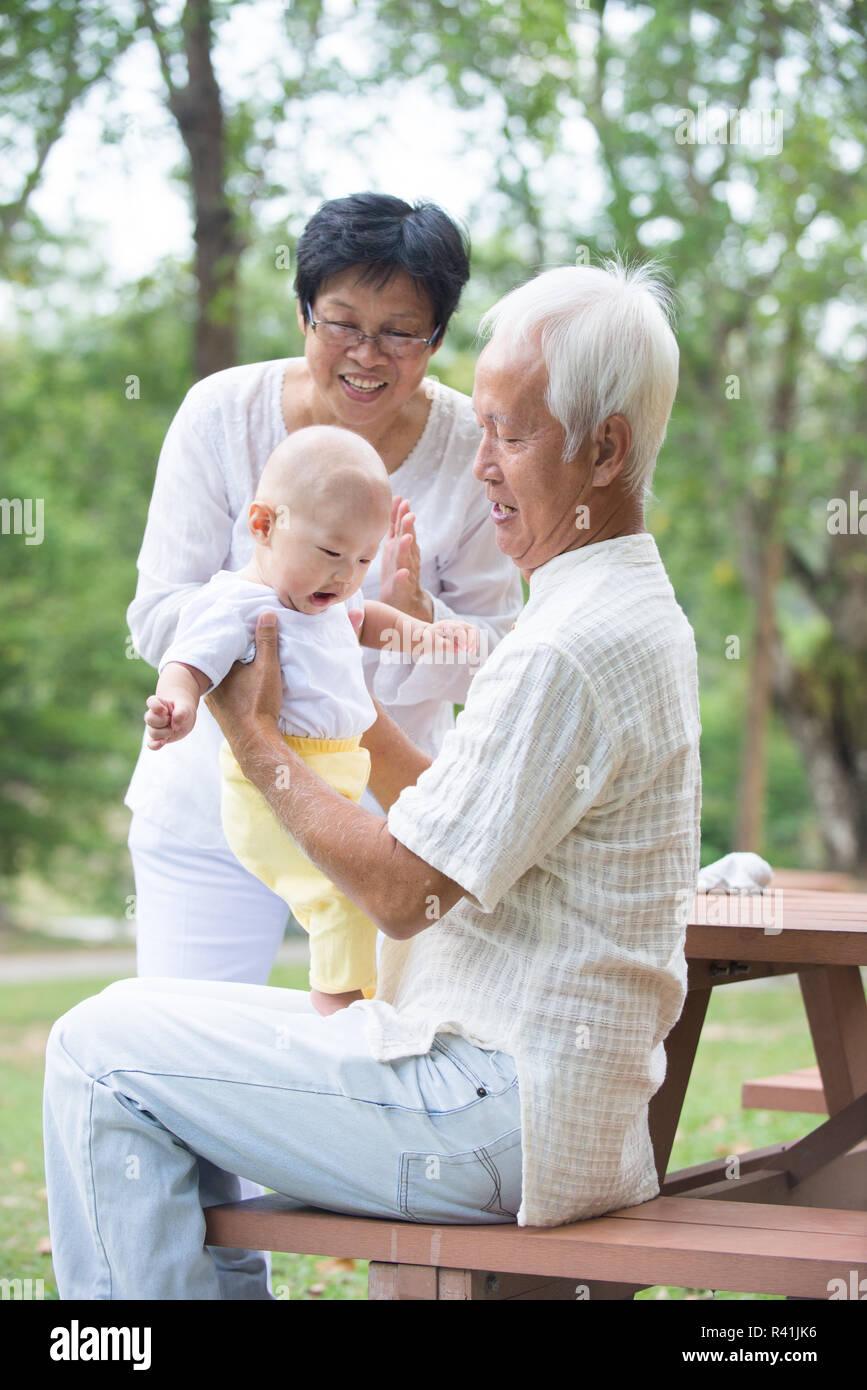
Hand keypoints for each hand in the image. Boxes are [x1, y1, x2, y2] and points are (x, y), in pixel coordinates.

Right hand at [145, 693, 196, 748]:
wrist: (184, 719)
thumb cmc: (183, 710)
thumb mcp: (185, 708)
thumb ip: (181, 713)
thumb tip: (174, 726)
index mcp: (158, 703)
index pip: (151, 702)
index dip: (157, 707)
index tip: (166, 710)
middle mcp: (152, 714)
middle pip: (149, 719)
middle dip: (163, 721)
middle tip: (172, 720)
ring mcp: (153, 727)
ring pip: (152, 732)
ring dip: (165, 732)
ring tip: (173, 729)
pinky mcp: (157, 738)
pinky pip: (151, 744)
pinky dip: (156, 745)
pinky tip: (163, 742)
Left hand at [204, 611, 282, 764]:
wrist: (254, 740)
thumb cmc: (258, 703)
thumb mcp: (267, 667)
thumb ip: (266, 641)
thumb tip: (267, 613)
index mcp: (216, 669)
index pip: (220, 645)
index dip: (229, 635)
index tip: (236, 624)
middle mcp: (209, 683)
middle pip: (218, 660)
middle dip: (227, 651)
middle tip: (238, 637)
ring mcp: (212, 698)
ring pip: (220, 675)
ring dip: (229, 668)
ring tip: (241, 657)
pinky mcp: (219, 709)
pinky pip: (222, 688)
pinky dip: (230, 681)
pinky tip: (240, 680)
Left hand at [378, 495, 432, 620]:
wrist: (403, 601)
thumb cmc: (395, 571)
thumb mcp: (393, 546)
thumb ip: (394, 527)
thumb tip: (395, 502)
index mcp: (400, 546)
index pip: (401, 528)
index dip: (401, 514)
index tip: (402, 500)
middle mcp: (405, 556)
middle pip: (407, 539)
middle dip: (407, 527)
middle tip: (409, 513)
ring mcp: (405, 571)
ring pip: (406, 558)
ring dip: (406, 548)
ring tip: (406, 538)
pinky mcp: (401, 588)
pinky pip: (402, 582)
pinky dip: (402, 577)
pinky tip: (403, 572)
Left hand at [426, 619, 479, 660]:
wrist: (424, 635)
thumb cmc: (427, 639)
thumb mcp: (432, 643)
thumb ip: (445, 645)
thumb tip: (458, 649)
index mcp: (446, 625)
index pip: (460, 629)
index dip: (463, 639)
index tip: (463, 649)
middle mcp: (454, 624)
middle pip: (469, 628)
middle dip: (472, 640)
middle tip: (470, 651)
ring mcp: (458, 626)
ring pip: (472, 630)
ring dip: (474, 641)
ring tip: (472, 651)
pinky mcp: (460, 631)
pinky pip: (471, 634)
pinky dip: (473, 641)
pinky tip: (472, 650)